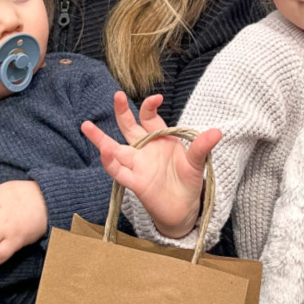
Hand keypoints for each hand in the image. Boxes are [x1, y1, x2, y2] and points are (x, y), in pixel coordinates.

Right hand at [81, 92, 219, 238]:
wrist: (184, 208)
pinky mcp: (135, 182)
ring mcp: (137, 165)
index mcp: (159, 139)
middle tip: (117, 95)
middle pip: (128, 127)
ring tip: (86, 125)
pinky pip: (119, 172)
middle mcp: (144, 149)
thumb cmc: (188, 180)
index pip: (149, 118)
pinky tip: (105, 153)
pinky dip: (111, 163)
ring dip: (101, 140)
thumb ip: (201, 147)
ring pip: (115, 149)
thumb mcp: (196, 161)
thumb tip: (217, 132)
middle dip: (122, 111)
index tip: (156, 98)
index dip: (149, 107)